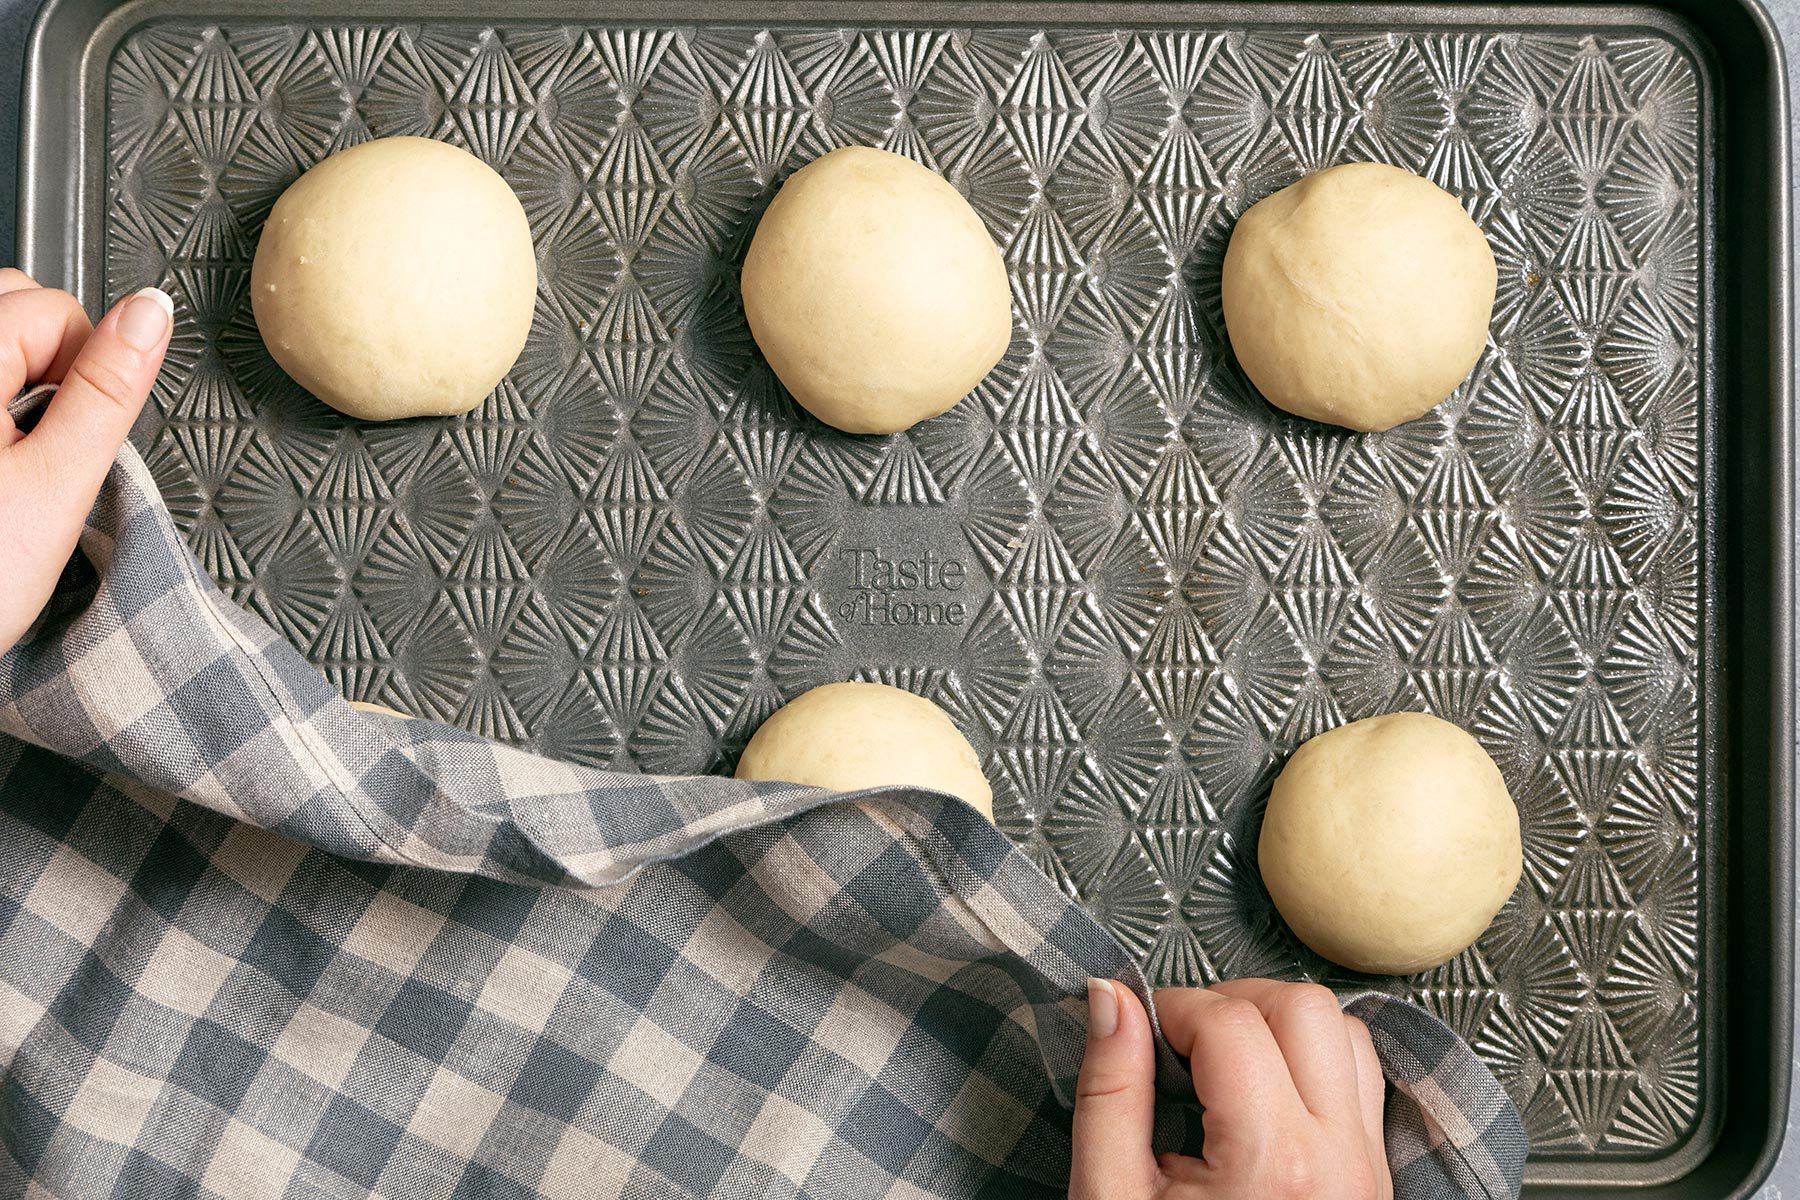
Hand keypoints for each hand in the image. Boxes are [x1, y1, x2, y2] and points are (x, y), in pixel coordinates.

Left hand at [0, 271, 171, 656]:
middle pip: (10, 303)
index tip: (75, 432)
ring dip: (10, 376)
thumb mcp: (56, 487)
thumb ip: (107, 390)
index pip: (53, 307)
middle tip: (43, 442)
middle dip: (46, 357)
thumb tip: (152, 314)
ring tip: (5, 454)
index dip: (87, 367)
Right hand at [1072, 978, 1392, 1199]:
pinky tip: (1263, 1093)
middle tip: (1183, 1041)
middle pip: (1305, 1008)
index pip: (1230, 1022)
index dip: (1172, 1009)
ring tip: (1224, 1063)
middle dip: (1234, 1003)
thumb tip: (1112, 1000)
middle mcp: (1337, 1160)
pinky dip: (1316, 1063)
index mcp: (1270, 1163)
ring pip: (1348, 1036)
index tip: (1141, 1035)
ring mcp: (1367, 1172)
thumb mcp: (1111, 1196)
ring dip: (1283, 1026)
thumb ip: (1111, 1090)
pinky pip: (1363, 1084)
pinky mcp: (1374, 1184)